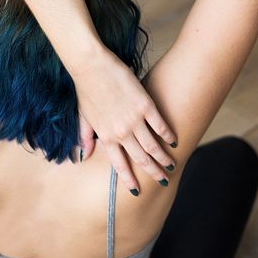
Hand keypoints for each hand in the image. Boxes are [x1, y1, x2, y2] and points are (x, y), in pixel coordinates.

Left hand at [73, 49, 177, 193]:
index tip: (137, 191)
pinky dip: (168, 134)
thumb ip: (85, 138)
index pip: (119, 164)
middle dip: (153, 171)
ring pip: (153, 146)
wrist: (91, 66)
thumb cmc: (85, 89)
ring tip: (172, 164)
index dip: (130, 179)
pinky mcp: (145, 105)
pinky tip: (175, 140)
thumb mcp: (83, 117)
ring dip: (163, 157)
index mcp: (106, 137)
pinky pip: (160, 125)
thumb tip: (83, 155)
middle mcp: (121, 132)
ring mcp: (134, 120)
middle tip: (163, 180)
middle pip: (141, 158)